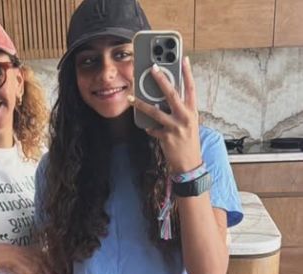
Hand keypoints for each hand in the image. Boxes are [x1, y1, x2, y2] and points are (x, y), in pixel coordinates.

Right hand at [0, 244, 59, 273]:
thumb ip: (30, 260)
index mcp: (30, 250)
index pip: (46, 259)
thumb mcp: (21, 254)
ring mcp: (22, 259)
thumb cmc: (5, 254)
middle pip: (44, 266)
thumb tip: (39, 270)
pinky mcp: (16, 265)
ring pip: (37, 271)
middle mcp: (28, 253)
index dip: (54, 267)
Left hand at [131, 56, 201, 173]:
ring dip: (141, 104)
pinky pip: (152, 128)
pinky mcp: (166, 137)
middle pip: (172, 94)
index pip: (191, 88)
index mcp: (192, 111)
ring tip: (132, 98)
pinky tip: (147, 127)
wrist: (189, 163)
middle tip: (152, 68)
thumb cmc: (189, 142)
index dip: (187, 73)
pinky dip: (149, 127)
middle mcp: (185, 117)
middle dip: (161, 79)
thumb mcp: (190, 123)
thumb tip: (165, 99)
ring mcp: (175, 127)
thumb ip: (180, 110)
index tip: (183, 59)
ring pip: (155, 111)